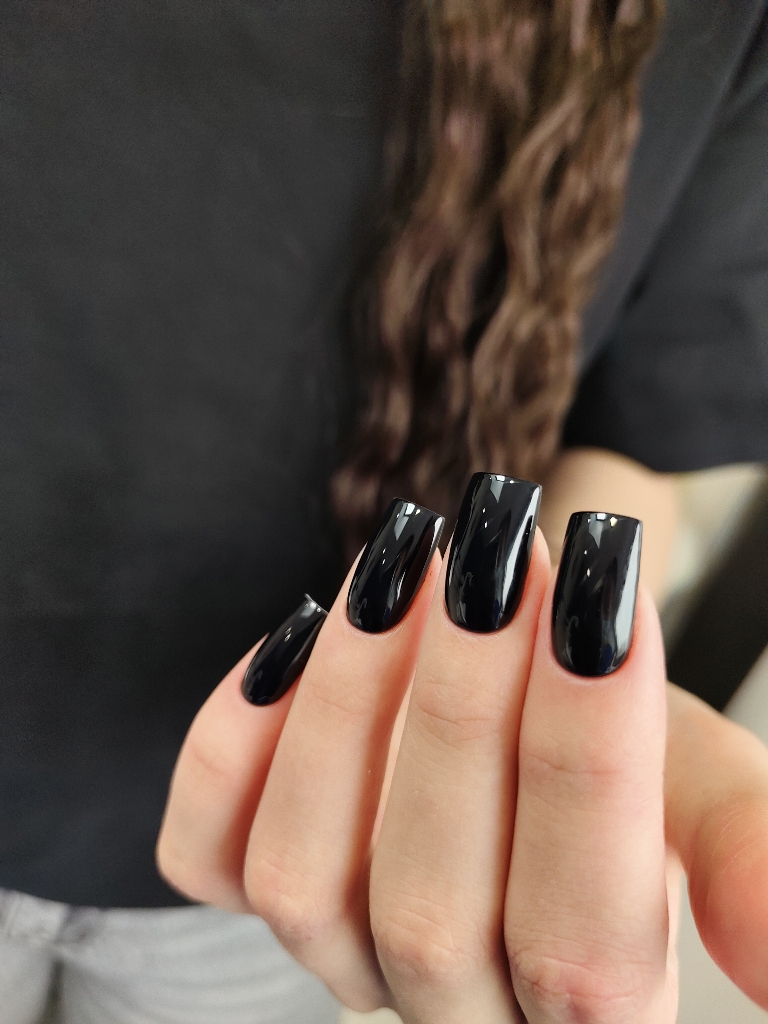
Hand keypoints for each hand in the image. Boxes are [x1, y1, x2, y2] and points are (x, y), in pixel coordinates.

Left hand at [157, 487, 767, 1021]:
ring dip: (349, 703)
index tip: (598, 605)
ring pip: (303, 877)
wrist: (537, 717)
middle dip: (464, 711)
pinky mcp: (255, 882)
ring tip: (405, 565)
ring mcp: (339, 950)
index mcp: (591, 1006)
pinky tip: (301, 634)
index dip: (586, 768)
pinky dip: (234, 739)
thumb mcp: (704, 784)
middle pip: (430, 909)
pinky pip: (206, 849)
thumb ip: (747, 851)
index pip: (583, 944)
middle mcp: (452, 1003)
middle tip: (495, 559)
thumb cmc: (631, 756)